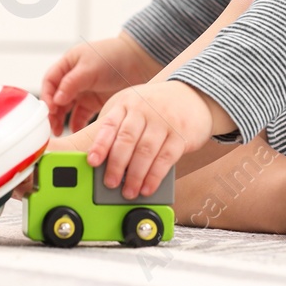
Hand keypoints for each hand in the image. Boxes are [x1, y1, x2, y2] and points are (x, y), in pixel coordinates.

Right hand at [40, 32, 160, 134]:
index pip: (50, 82)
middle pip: (55, 98)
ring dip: (60, 120)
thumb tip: (56, 99)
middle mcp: (72, 79)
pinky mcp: (93, 102)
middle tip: (51, 126)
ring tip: (59, 132)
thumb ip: (72, 82)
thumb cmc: (113, 56)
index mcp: (68, 65)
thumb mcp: (90, 67)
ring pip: (66, 109)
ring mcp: (82, 91)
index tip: (50, 109)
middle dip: (52, 113)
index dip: (47, 96)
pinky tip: (75, 133)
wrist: (139, 61)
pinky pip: (80, 116)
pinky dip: (76, 124)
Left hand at [86, 80, 216, 198]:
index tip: (92, 162)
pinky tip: (147, 187)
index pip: (110, 125)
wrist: (193, 93)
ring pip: (146, 151)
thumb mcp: (136, 109)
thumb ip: (121, 130)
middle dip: (116, 165)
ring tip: (129, 191)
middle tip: (111, 183)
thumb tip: (105, 165)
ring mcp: (164, 120)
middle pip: (127, 139)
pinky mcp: (182, 133)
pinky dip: (154, 176)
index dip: (100, 145)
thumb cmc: (157, 108)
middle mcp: (145, 109)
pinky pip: (166, 158)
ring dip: (135, 175)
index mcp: (128, 103)